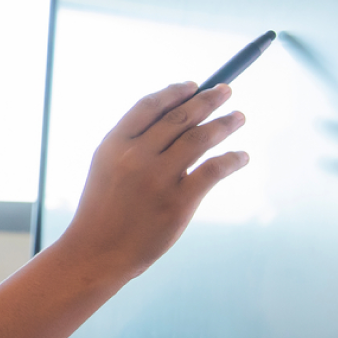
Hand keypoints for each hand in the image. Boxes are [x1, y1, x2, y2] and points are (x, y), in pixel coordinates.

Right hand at [59, 82, 249, 277]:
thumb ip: (134, 144)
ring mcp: (158, 178)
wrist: (96, 252)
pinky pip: (214, 170)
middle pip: (180, 116)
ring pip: (200, 138)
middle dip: (208, 99)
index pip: (150, 106)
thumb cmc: (104, 210)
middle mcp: (136, 156)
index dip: (175, 92)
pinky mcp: (178, 201)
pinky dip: (232, 159)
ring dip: (224, 124)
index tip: (194, 85)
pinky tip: (241, 156)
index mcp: (115, 144)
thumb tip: (177, 119)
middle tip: (226, 91)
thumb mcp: (106, 168)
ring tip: (238, 117)